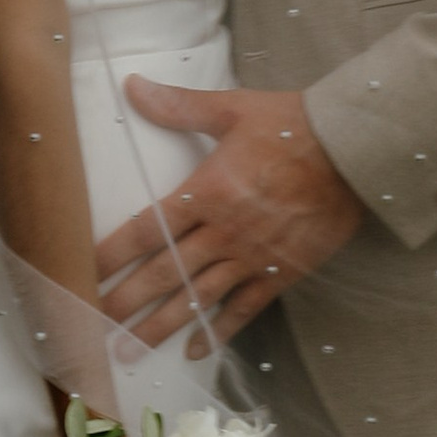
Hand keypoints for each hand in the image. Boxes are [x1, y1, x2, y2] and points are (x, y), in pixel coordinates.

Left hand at [94, 81, 364, 354]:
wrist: (355, 151)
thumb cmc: (293, 126)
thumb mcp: (233, 109)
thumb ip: (178, 106)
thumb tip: (132, 85)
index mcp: (206, 191)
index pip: (145, 229)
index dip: (110, 254)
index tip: (81, 274)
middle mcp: (224, 231)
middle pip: (164, 273)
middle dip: (125, 303)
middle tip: (93, 326)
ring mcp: (253, 256)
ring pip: (197, 299)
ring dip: (161, 327)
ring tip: (129, 351)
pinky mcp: (282, 271)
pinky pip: (244, 308)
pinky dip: (219, 331)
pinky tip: (195, 351)